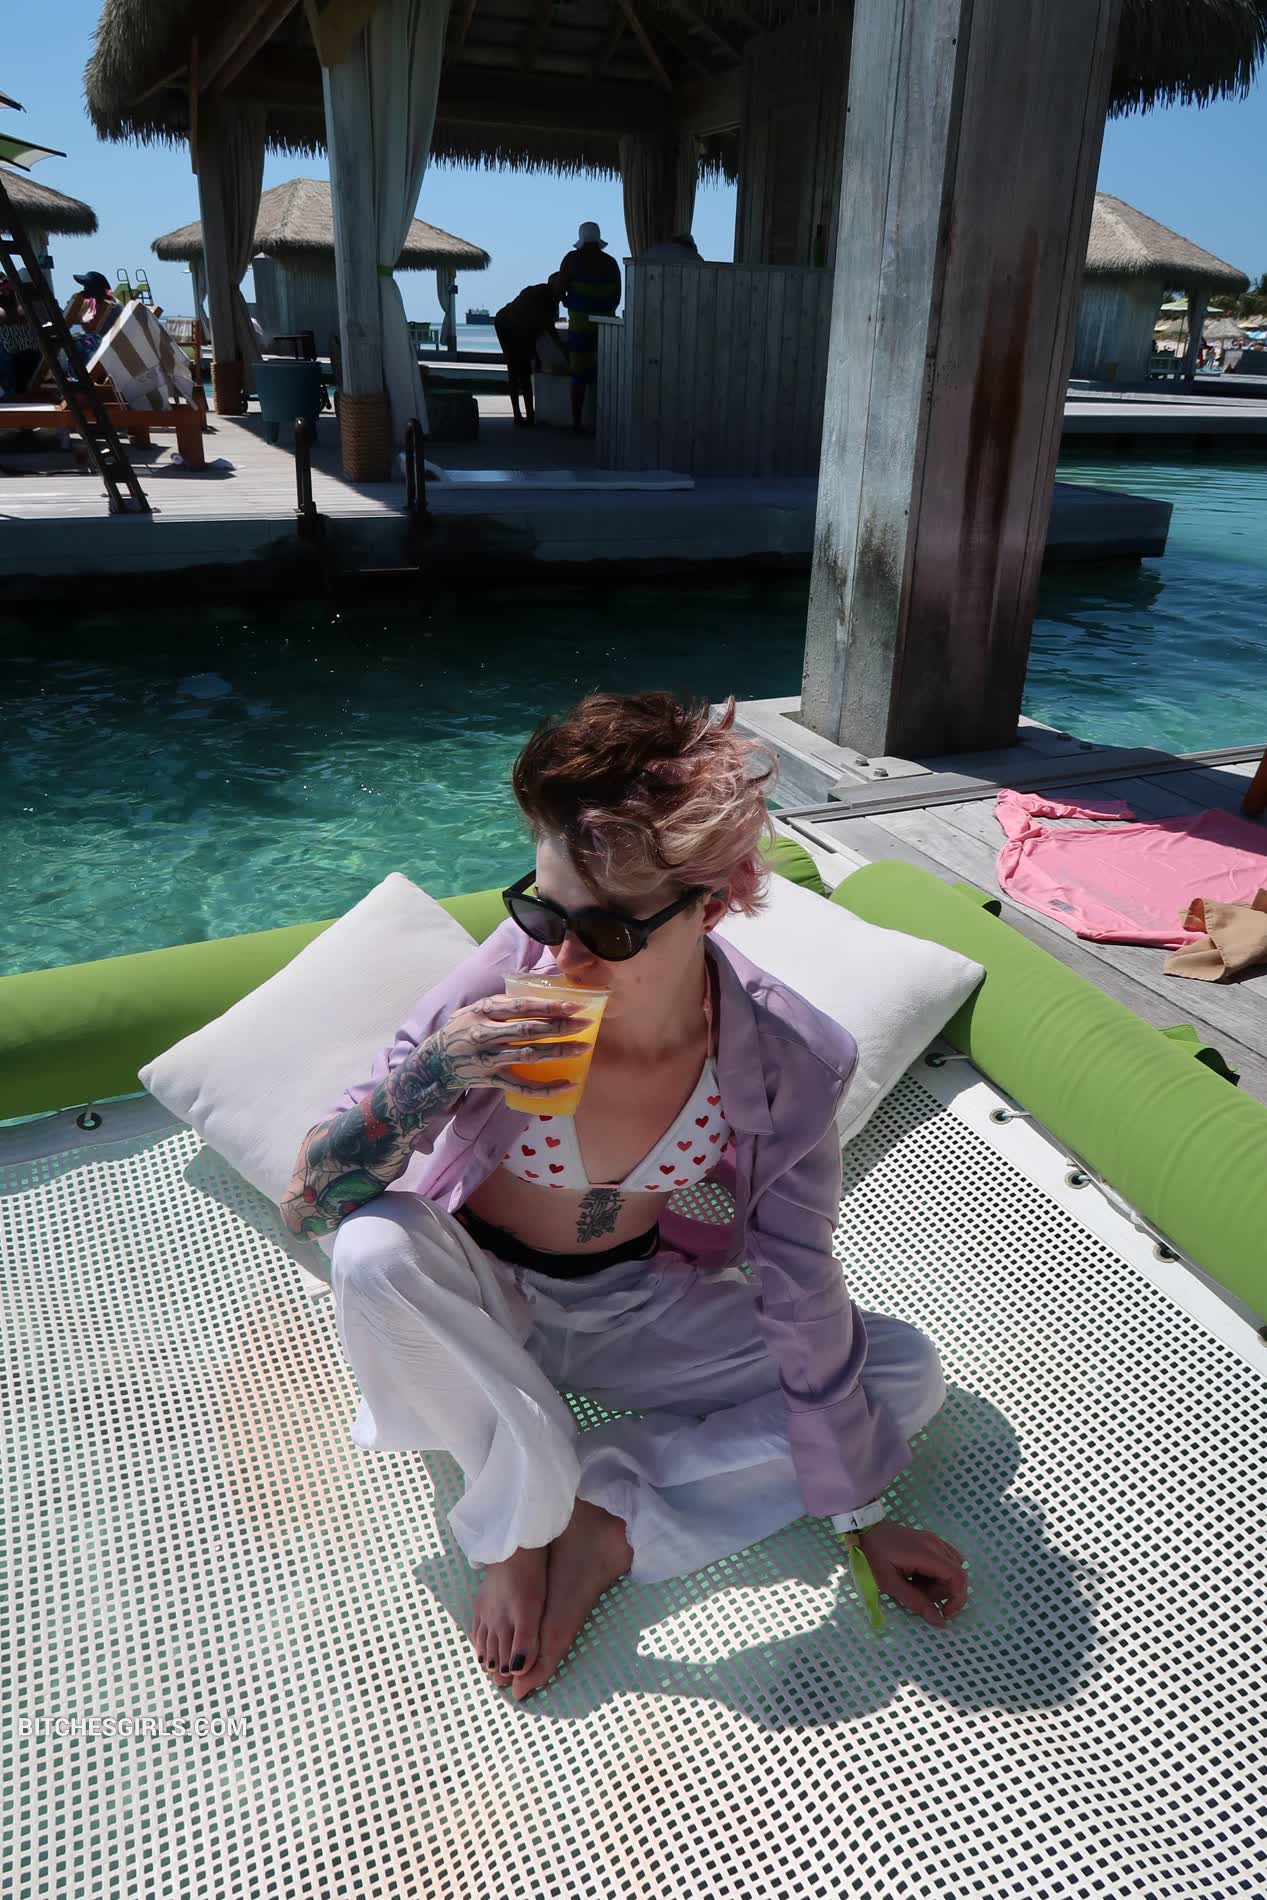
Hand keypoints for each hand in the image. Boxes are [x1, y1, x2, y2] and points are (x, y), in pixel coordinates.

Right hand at [422, 993, 593, 1099]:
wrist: (435, 1064)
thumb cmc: (460, 1031)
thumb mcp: (473, 1009)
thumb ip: (500, 1004)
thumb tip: (538, 997)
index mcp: (482, 1011)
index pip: (520, 1007)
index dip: (549, 1006)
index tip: (574, 1005)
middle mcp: (485, 1035)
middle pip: (528, 1031)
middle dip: (560, 1027)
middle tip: (585, 1024)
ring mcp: (489, 1060)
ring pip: (529, 1056)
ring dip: (559, 1052)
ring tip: (583, 1048)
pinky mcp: (493, 1081)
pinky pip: (523, 1087)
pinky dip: (546, 1088)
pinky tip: (568, 1084)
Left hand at [855, 1522, 968, 1626]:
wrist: (865, 1530)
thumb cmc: (873, 1556)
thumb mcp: (889, 1583)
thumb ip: (915, 1602)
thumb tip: (939, 1621)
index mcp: (926, 1553)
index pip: (958, 1576)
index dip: (958, 1599)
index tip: (944, 1613)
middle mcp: (936, 1544)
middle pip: (955, 1576)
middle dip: (940, 1593)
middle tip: (916, 1594)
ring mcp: (935, 1541)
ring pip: (951, 1570)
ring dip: (937, 1585)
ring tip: (913, 1584)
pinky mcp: (931, 1542)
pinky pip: (945, 1563)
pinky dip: (937, 1576)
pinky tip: (918, 1577)